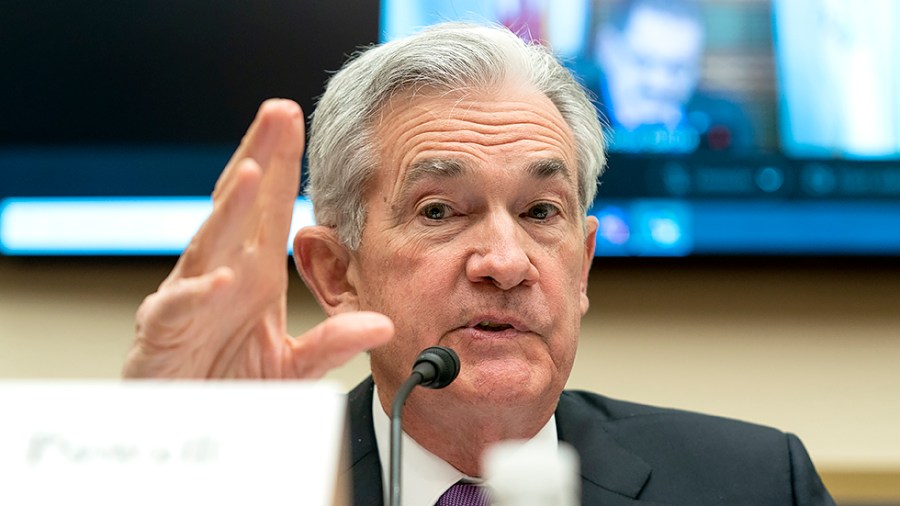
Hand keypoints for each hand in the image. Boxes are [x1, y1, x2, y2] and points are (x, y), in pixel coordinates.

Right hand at [123, 99, 392, 378]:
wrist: (184, 430)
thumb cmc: (228, 385)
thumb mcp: (294, 365)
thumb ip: (332, 343)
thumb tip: (382, 324)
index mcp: (252, 273)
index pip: (270, 208)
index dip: (284, 163)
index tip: (296, 117)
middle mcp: (221, 275)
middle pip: (239, 206)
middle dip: (259, 157)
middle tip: (278, 112)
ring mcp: (190, 300)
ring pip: (209, 245)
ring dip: (230, 210)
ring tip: (255, 171)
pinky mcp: (163, 336)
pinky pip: (179, 309)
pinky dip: (199, 293)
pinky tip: (223, 275)